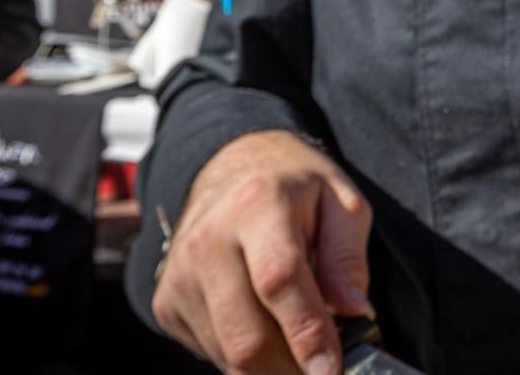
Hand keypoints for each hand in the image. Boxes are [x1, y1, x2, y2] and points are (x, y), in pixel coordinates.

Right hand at [153, 130, 373, 374]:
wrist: (231, 166)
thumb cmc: (294, 187)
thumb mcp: (341, 200)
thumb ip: (348, 257)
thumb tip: (354, 312)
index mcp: (257, 205)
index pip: (278, 280)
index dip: (307, 333)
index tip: (330, 369)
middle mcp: (208, 240)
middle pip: (247, 336)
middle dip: (291, 369)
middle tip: (325, 369)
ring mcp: (180, 275)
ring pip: (229, 355)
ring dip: (273, 365)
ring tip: (300, 341)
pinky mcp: (166, 302)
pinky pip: (211, 352)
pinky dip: (245, 358)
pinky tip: (265, 324)